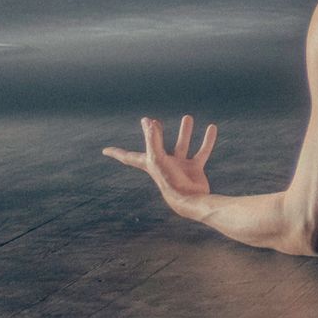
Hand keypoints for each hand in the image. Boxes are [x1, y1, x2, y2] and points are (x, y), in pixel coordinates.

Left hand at [102, 114, 217, 219]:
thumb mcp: (158, 158)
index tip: (105, 151)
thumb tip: (149, 121)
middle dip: (153, 134)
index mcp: (149, 164)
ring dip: (184, 132)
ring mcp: (179, 166)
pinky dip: (207, 141)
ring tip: (187, 117)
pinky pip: (201, 152)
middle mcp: (163, 164)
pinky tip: (211, 128)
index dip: (117, 153)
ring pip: (181, 146)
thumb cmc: (170, 181)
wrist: (190, 200)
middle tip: (152, 122)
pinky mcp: (194, 168)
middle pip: (155, 146)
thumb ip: (153, 140)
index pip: (129, 157)